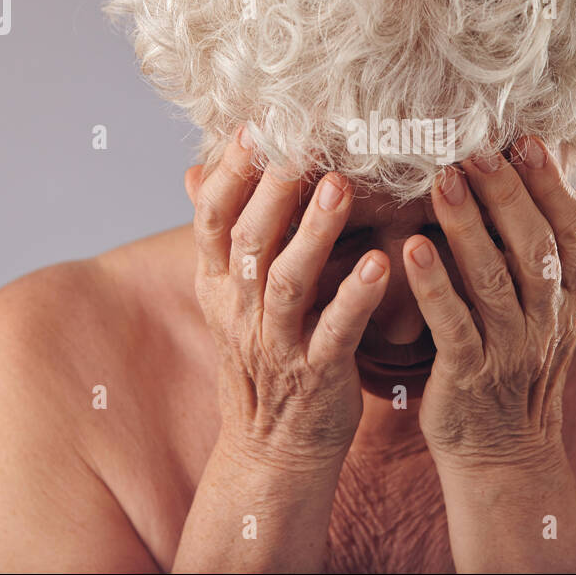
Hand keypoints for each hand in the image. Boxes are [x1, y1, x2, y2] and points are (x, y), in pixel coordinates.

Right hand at [185, 127, 389, 472]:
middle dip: (272, 186)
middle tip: (302, 139)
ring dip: (313, 231)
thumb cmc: (266, 357)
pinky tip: (380, 261)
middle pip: (249, 239)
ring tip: (341, 186)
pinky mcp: (316, 374)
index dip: (229, 171)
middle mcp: (240, 310)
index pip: (212, 218)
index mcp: (219, 285)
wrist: (274, 449)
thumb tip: (195, 168)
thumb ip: (225, 233)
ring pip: (287, 280)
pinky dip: (355, 295)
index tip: (254, 125)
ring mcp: (276, 343)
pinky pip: (334, 330)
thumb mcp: (232, 296)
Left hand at [401, 135, 575, 474]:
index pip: (572, 231)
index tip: (527, 139)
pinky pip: (453, 326)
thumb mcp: (555, 309)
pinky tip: (412, 248)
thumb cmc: (518, 362)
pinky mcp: (470, 375)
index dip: (552, 184)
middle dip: (507, 192)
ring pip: (494, 279)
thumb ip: (561, 251)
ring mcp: (512, 349)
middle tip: (476, 146)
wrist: (503, 450)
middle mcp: (549, 320)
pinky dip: (435, 286)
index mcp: (573, 297)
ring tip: (442, 179)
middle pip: (535, 246)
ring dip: (468, 226)